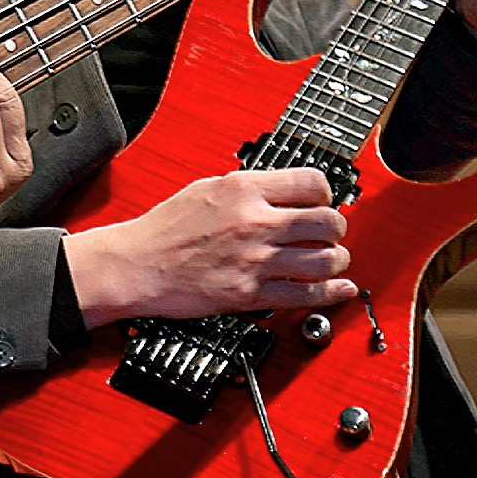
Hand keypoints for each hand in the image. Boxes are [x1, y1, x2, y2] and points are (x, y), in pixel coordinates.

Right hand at [63, 166, 351, 325]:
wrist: (137, 266)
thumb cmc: (164, 229)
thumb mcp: (207, 188)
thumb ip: (249, 188)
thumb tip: (284, 191)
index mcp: (243, 189)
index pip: (312, 182)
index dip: (326, 193)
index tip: (322, 201)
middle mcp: (255, 223)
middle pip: (327, 221)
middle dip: (336, 228)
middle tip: (330, 233)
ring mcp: (256, 260)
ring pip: (325, 259)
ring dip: (337, 260)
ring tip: (331, 259)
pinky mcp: (251, 294)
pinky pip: (307, 295)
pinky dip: (331, 293)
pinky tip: (340, 288)